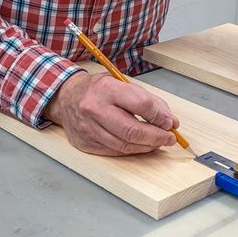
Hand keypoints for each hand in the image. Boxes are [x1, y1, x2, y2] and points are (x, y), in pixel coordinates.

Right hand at [44, 72, 178, 155]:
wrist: (66, 98)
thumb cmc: (100, 90)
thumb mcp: (124, 84)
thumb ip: (150, 101)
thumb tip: (171, 122)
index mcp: (107, 89)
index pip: (141, 105)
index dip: (160, 116)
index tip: (170, 123)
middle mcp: (94, 109)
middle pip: (132, 130)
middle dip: (157, 137)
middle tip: (170, 138)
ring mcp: (88, 128)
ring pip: (125, 145)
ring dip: (147, 146)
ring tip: (159, 142)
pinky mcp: (85, 143)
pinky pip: (115, 151)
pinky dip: (133, 150)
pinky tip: (142, 145)